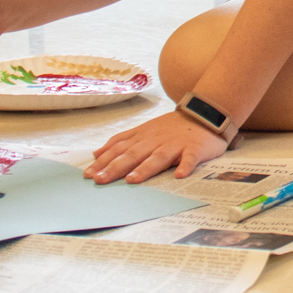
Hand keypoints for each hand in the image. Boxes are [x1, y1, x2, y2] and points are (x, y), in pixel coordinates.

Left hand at [87, 110, 226, 183]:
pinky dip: (185, 166)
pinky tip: (179, 175)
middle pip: (133, 154)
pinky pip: (190, 158)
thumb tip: (96, 153)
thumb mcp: (144, 130)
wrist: (204, 112)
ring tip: (133, 180)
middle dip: (115, 167)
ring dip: (145, 168)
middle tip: (101, 180)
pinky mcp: (194, 149)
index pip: (119, 148)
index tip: (88, 174)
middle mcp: (156, 140)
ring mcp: (175, 144)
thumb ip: (121, 141)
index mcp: (143, 136)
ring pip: (158, 157)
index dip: (103, 161)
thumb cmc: (172, 127)